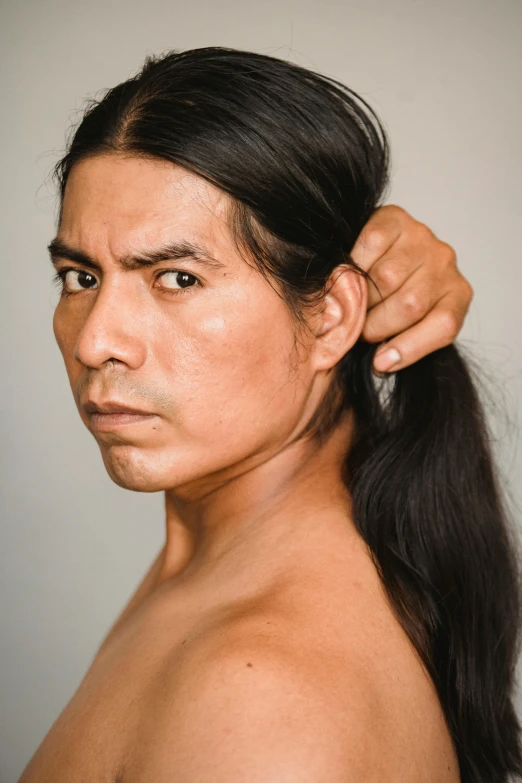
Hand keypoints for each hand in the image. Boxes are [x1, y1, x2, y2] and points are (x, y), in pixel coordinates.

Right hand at [351, 205, 473, 374]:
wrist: (375, 255)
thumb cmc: (388, 299)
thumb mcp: (403, 328)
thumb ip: (398, 344)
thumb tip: (379, 363)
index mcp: (455, 295)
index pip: (443, 326)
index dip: (409, 348)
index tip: (379, 362)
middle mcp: (445, 263)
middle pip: (411, 304)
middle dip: (375, 324)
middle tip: (358, 330)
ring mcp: (422, 238)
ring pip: (387, 277)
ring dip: (360, 297)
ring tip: (350, 304)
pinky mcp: (395, 218)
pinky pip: (371, 244)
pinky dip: (354, 263)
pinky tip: (348, 273)